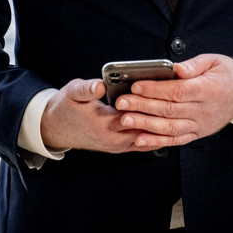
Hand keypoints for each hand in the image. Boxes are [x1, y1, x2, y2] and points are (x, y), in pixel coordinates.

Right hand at [39, 78, 169, 153]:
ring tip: (176, 114)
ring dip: (159, 127)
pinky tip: (165, 127)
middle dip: (159, 115)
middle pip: (145, 128)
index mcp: (103, 123)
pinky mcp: (119, 148)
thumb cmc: (66, 107)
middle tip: (177, 102)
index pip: (133, 114)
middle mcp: (113, 138)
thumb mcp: (73, 92)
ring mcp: (117, 146)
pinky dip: (154, 137)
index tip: (161, 91)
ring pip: (146, 139)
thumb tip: (100, 85)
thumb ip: (87, 89)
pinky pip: (142, 144)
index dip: (147, 104)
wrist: (55, 128)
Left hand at [113, 54, 232, 148]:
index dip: (155, 90)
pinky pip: (176, 140)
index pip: (178, 91)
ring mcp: (201, 124)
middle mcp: (204, 110)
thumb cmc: (227, 74)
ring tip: (125, 120)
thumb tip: (176, 68)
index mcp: (208, 89)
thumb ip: (193, 65)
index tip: (136, 86)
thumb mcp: (213, 61)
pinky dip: (157, 142)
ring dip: (145, 126)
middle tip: (121, 103)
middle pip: (170, 110)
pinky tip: (140, 140)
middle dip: (142, 107)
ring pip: (170, 128)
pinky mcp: (198, 133)